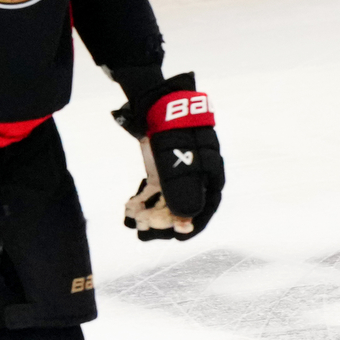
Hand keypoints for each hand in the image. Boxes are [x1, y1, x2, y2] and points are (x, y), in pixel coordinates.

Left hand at [116, 74, 222, 238]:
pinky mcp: (160, 172)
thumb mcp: (178, 163)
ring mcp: (177, 174)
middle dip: (165, 219)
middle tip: (146, 228)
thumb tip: (186, 221)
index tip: (178, 234)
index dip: (193, 223)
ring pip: (167, 202)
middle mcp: (196, 177)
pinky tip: (129, 208)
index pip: (206, 206)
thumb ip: (183, 190)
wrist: (157, 105)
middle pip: (184, 206)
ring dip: (151, 213)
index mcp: (210, 175)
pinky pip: (153, 193)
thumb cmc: (174, 132)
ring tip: (135, 219)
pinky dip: (142, 201)